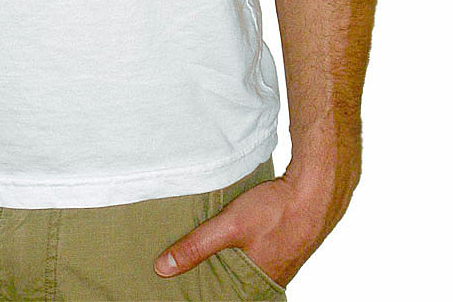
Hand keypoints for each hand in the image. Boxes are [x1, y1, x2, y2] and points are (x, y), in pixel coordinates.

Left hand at [152, 156, 359, 287]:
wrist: (316, 189)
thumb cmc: (276, 211)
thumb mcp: (229, 227)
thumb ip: (196, 247)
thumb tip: (163, 268)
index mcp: (258, 285)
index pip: (228, 299)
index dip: (210, 293)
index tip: (187, 290)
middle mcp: (272, 279)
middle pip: (236, 284)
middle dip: (215, 278)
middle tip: (190, 271)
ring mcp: (282, 262)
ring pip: (248, 268)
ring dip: (230, 262)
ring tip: (208, 254)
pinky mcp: (286, 244)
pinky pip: (259, 254)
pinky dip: (244, 249)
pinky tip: (236, 239)